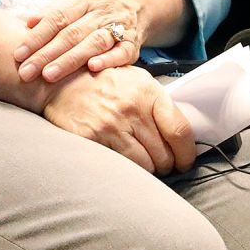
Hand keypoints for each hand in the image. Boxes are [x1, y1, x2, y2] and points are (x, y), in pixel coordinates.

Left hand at [14, 0, 147, 82]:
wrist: (137, 2)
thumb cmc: (95, 5)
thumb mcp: (73, 0)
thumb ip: (50, 13)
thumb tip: (25, 23)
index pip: (56, 17)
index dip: (36, 36)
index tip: (18, 54)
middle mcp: (101, 11)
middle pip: (71, 33)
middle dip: (47, 54)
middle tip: (26, 72)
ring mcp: (118, 26)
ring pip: (93, 42)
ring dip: (71, 60)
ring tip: (49, 75)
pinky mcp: (132, 43)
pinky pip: (121, 52)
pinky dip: (108, 60)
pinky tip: (92, 68)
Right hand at [41, 66, 196, 175]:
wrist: (62, 80)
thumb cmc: (104, 80)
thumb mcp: (136, 79)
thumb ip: (158, 104)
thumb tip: (181, 134)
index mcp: (148, 91)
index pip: (180, 131)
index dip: (187, 154)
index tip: (185, 160)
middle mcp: (132, 108)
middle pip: (165, 154)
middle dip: (167, 164)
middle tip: (162, 163)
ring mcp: (112, 125)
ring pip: (146, 166)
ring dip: (149, 169)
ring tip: (144, 163)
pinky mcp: (94, 139)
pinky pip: (122, 167)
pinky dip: (128, 170)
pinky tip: (126, 162)